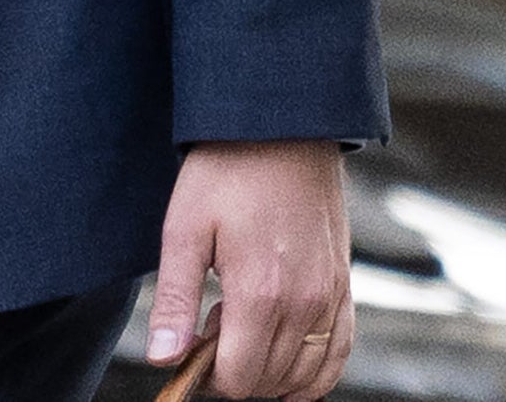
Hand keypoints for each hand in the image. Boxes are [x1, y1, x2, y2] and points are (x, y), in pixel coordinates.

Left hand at [142, 140, 352, 400]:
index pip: (238, 379)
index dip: (208, 375)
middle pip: (269, 381)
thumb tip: (161, 358)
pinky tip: (286, 353)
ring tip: (244, 323)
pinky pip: (339, 354)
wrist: (282, 128)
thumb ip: (175, 301)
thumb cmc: (226, 173)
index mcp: (260, 294)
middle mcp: (304, 304)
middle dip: (235, 368)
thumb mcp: (184, 230)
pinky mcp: (344, 286)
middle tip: (213, 322)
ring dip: (270, 370)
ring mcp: (331, 297)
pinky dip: (313, 371)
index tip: (193, 342)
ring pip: (305, 377)